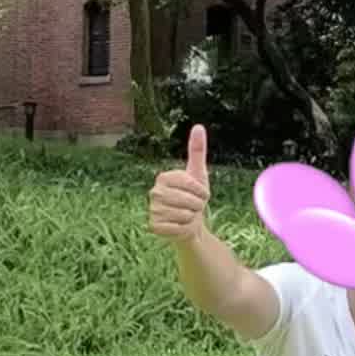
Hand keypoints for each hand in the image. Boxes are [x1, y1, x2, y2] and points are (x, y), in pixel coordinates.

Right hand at [147, 126, 211, 241]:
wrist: (190, 223)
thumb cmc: (194, 197)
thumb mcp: (198, 173)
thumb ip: (197, 150)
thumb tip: (198, 126)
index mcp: (164, 177)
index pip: (191, 184)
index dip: (202, 191)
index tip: (200, 194)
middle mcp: (154, 192)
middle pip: (188, 200)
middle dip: (198, 206)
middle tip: (193, 206)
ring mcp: (152, 209)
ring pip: (184, 215)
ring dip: (191, 218)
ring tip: (187, 215)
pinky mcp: (154, 226)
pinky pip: (177, 228)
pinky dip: (183, 229)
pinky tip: (180, 226)